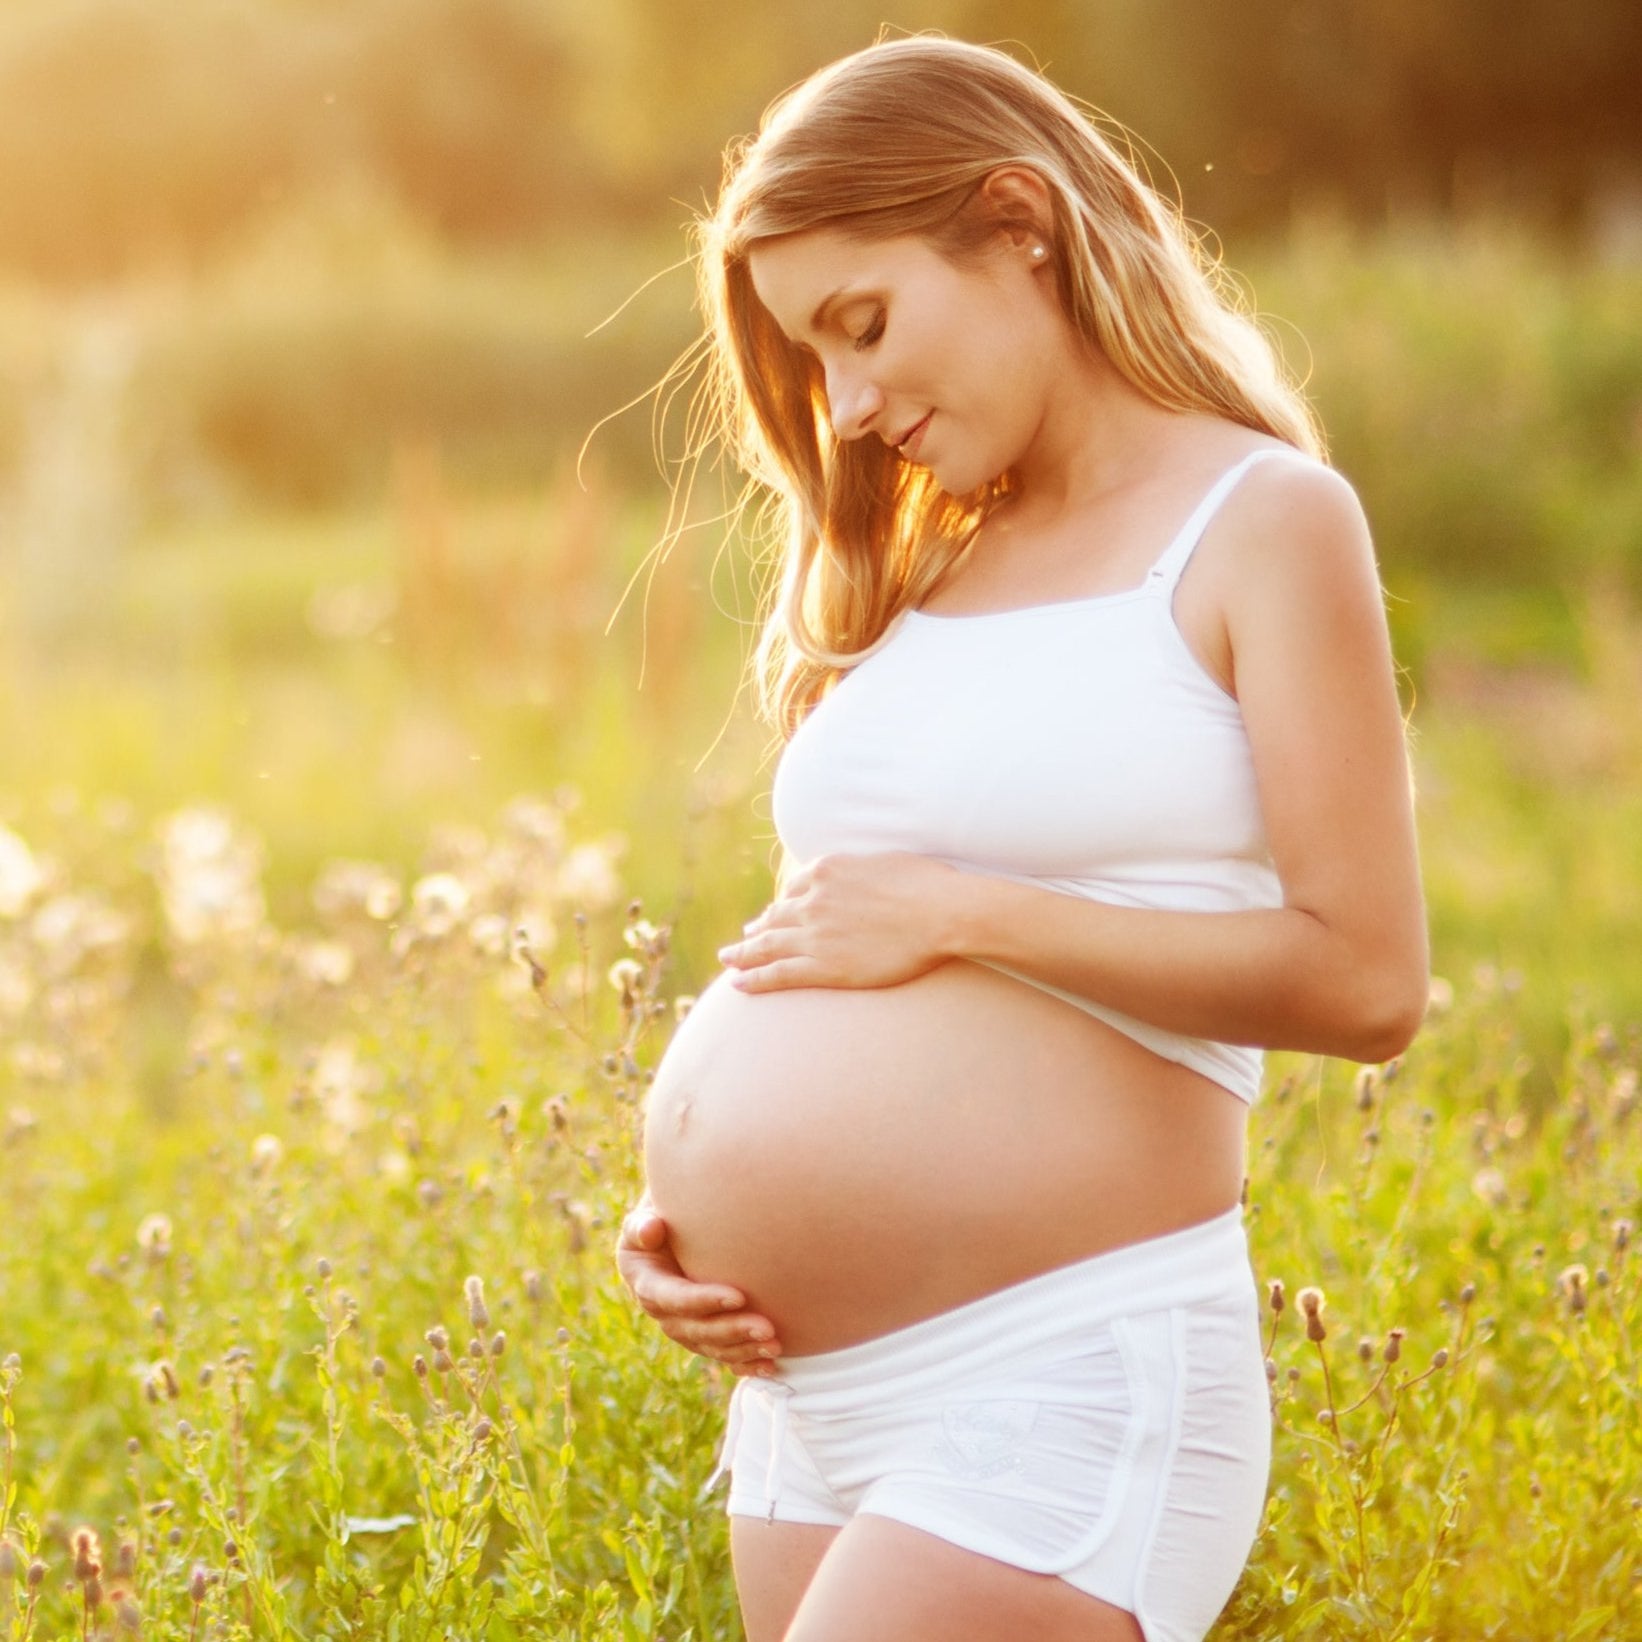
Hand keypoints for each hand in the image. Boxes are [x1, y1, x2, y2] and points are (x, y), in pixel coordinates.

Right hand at [615, 1201, 783, 1376]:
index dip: (703, 1301)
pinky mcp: (703, 1335)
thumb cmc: (665, 1215)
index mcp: (646, 1282)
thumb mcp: (648, 1215)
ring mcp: (684, 1326)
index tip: (739, 1296)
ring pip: (712, 1347)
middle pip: (696, 1329)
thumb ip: (644, 1224)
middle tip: (767, 1328)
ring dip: (743, 1349)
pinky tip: (769, 1367)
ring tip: (775, 1346)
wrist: (678, 1229)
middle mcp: (663, 1312)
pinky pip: (723, 1355)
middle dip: (731, 1331)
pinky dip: (745, 1363)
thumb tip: (651, 1229)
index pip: (673, 1297)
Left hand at [716, 852, 958, 992]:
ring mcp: (815, 934)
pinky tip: (737, 984)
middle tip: (742, 939)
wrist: (940, 912)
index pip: (795, 888)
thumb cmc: (928, 884)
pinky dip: (754, 979)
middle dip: (757, 929)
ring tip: (729, 960)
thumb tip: (867, 873)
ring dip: (743, 954)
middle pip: (774, 917)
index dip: (782, 904)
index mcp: (827, 871)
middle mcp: (813, 900)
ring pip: (767, 945)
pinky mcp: (823, 966)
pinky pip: (778, 974)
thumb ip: (864, 869)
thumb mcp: (887, 861)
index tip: (774, 914)